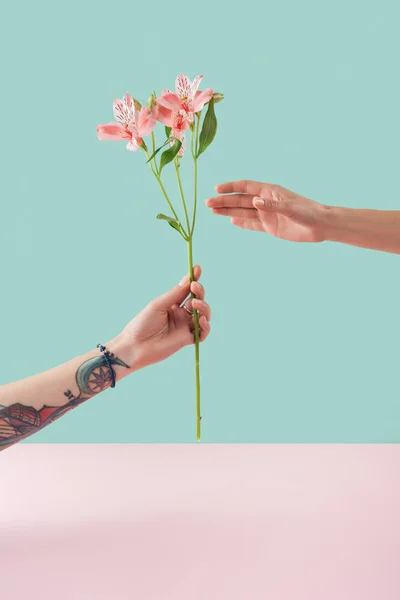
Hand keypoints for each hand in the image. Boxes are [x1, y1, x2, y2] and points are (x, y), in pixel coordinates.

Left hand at [118, 266, 210, 369]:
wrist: (135, 346)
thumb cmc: (142, 323)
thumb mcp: (159, 304)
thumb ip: (175, 294)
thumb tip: (190, 279)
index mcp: (173, 305)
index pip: (187, 291)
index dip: (194, 280)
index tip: (197, 269)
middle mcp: (181, 315)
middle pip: (198, 301)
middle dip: (199, 292)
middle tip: (195, 287)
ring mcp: (184, 327)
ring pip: (203, 315)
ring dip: (204, 307)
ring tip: (195, 304)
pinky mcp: (187, 340)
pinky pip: (202, 333)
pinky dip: (205, 326)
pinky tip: (201, 320)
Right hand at [206, 180, 327, 241]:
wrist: (320, 226)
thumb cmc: (308, 212)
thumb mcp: (290, 208)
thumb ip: (271, 205)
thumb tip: (254, 202)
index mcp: (269, 191)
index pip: (245, 187)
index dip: (231, 188)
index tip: (217, 189)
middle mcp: (265, 201)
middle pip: (240, 200)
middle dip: (224, 201)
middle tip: (208, 203)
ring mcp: (267, 214)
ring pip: (243, 212)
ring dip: (228, 211)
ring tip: (212, 210)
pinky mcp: (270, 227)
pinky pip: (252, 224)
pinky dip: (241, 223)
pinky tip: (230, 221)